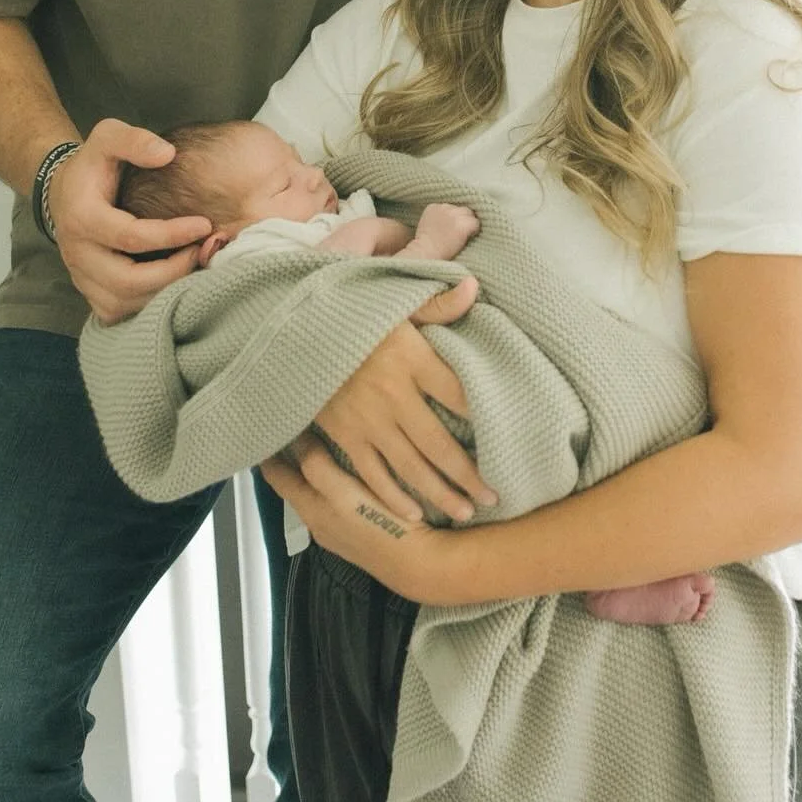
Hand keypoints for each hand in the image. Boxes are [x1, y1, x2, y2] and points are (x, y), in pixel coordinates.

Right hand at [47, 118, 210, 323]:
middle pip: (128, 281)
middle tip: (201, 251)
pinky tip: (172, 283)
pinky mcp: (89, 293)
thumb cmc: (94, 166)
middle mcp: (77, 254)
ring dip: (165, 290)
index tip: (204, 224)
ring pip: (125, 303)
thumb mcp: (107, 136)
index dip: (172, 234)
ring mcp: (81, 278)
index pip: (131, 236)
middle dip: (172, 271)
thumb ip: (134, 140)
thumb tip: (167, 154)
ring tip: (192, 266)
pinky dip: (149, 304)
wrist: (63, 193)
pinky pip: (119, 312)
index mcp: (82, 217)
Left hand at [262, 436, 454, 603]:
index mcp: (310, 509)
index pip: (277, 476)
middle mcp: (318, 522)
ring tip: (320, 443)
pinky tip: (350, 475)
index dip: (270, 453)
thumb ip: (316, 467)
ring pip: (316, 494)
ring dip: (312, 472)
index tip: (269, 429)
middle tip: (294, 428)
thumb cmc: (381, 524)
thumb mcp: (343, 493)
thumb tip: (298, 439)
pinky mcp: (359, 535)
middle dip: (290, 460)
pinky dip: (333, 486)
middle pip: (294, 486)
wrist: (420, 565)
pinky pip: (336, 503)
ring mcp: (339, 532)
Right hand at [310, 277, 496, 523]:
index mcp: (410, 359)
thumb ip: (435, 302)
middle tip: (493, 498)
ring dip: (439, 493)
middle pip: (439, 444)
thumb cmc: (351, 315)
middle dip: (468, 475)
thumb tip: (474, 286)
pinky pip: (371, 473)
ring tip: (464, 512)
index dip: (485, 417)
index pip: (458, 393)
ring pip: (410, 467)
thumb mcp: (394, 302)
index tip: (508, 438)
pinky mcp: (343, 434)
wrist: (294, 329)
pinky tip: (413, 514)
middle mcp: (392, 394)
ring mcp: (366, 419)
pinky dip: (392, 497)